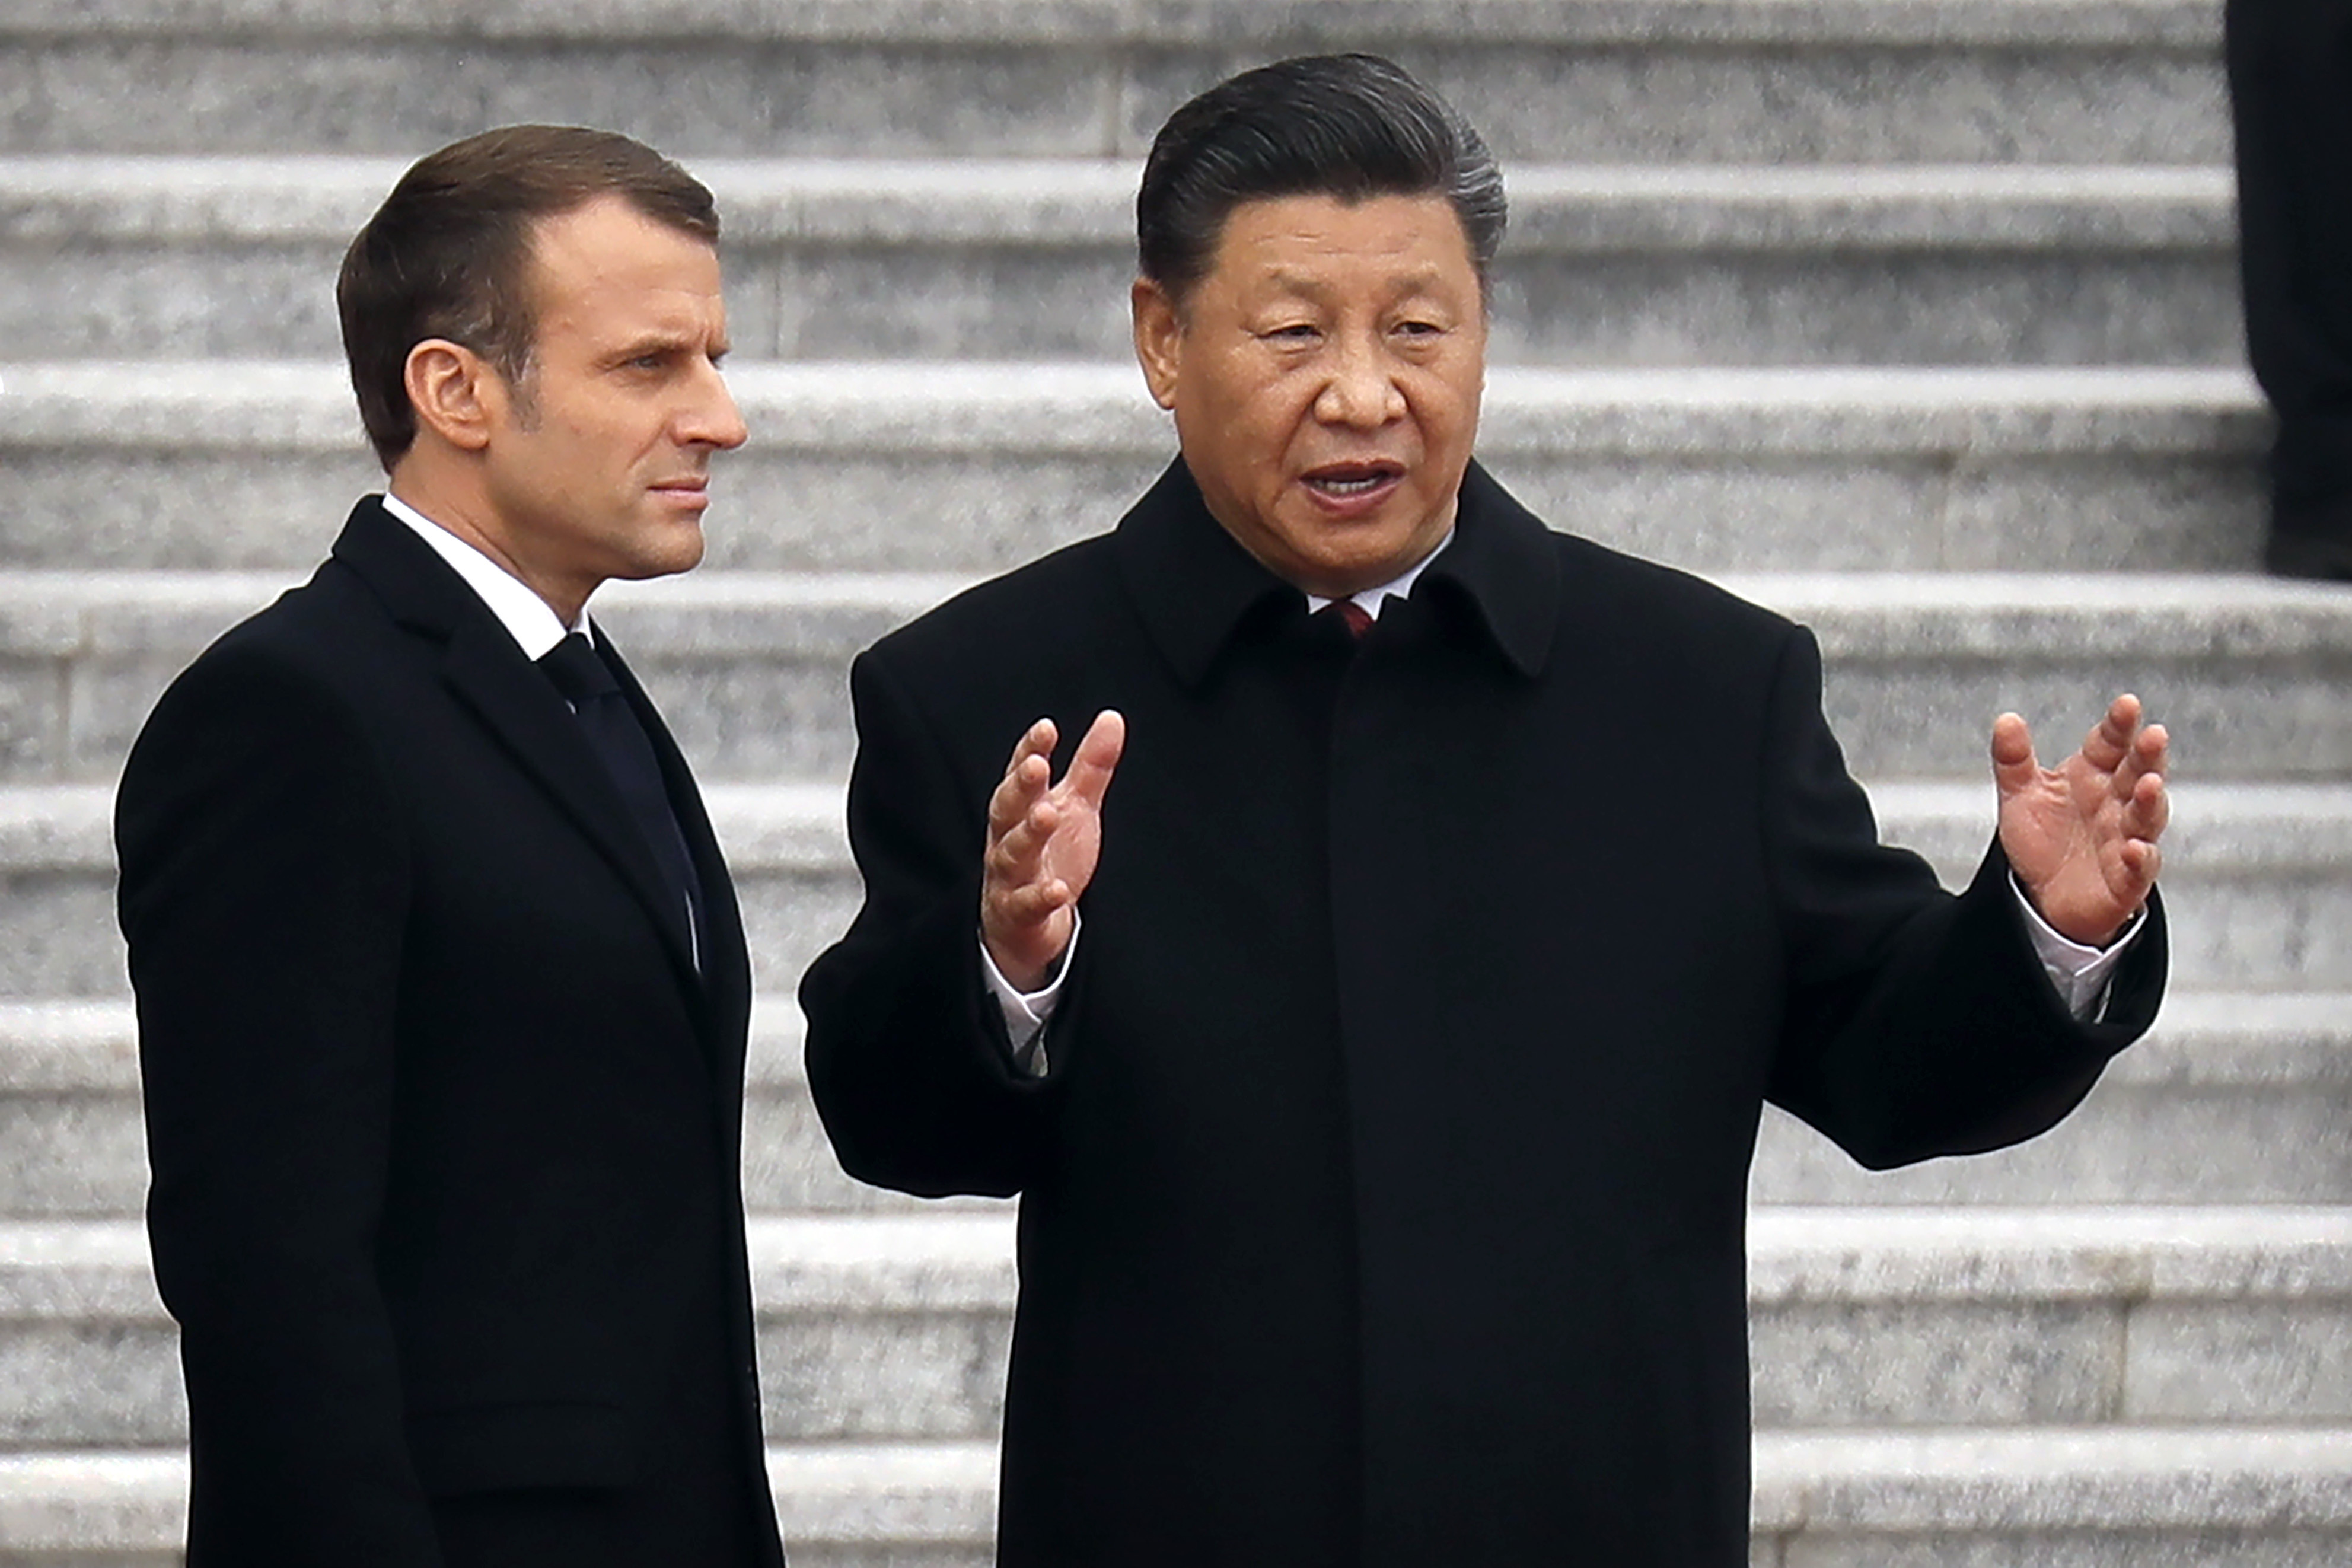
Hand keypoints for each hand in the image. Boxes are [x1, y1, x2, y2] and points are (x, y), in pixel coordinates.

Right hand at [981, 710, 1125, 992]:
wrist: (1026, 925)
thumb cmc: (1049, 857)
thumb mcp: (1074, 807)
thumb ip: (1090, 766)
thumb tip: (1111, 718)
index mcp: (1020, 809)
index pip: (1020, 775)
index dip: (1029, 751)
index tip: (1046, 730)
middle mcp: (1007, 838)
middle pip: (1007, 808)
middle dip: (1021, 786)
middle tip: (1038, 766)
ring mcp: (1009, 876)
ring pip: (1012, 852)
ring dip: (1028, 834)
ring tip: (1047, 815)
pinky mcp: (1017, 912)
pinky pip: (1026, 904)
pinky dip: (1040, 896)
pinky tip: (1058, 889)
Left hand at [1993, 694, 2168, 946]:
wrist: (2041, 896)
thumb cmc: (2042, 839)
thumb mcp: (2020, 795)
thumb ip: (2013, 759)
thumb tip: (2006, 719)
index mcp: (2094, 775)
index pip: (2110, 744)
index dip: (2119, 726)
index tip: (2127, 704)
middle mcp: (2116, 803)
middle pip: (2137, 773)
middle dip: (2147, 756)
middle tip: (2154, 735)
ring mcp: (2125, 839)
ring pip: (2146, 817)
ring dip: (2151, 801)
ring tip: (2150, 783)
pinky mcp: (2126, 879)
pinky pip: (2139, 868)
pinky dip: (2140, 858)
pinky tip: (2135, 848)